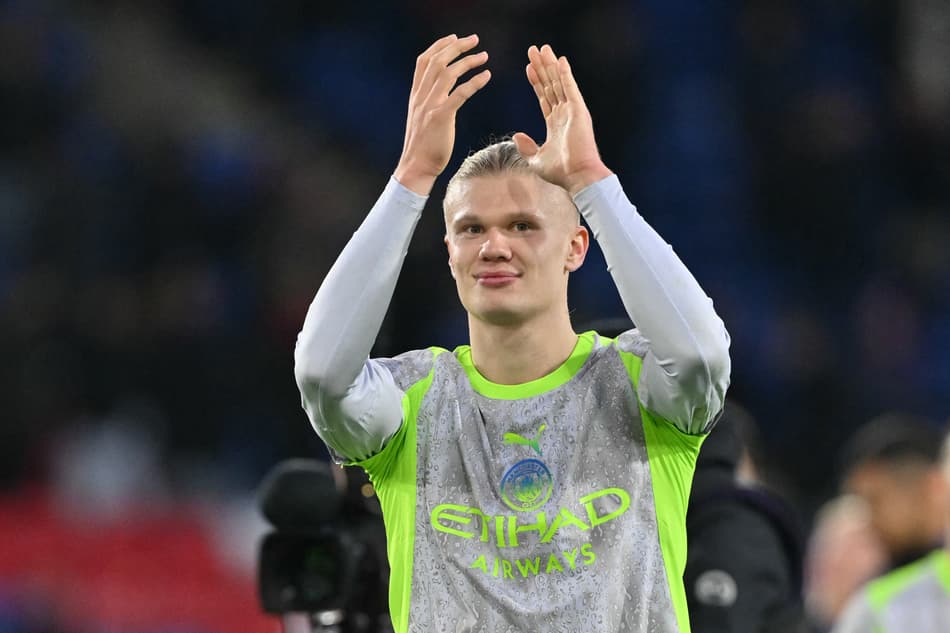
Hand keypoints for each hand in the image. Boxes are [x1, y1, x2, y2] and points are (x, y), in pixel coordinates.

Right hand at [394, 34, 490, 194]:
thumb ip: (428, 102)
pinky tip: (486, 76)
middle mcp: (421, 96)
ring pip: (447, 73)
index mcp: (416, 95)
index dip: (439, 46)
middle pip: (437, 61)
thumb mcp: (421, 118)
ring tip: (484, 56)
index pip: (423, 61)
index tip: (454, 38)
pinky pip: (459, 94)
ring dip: (467, 61)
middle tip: (475, 40)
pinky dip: (474, 82)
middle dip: (456, 46)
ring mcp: (430, 106)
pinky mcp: (441, 117)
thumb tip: (440, 93)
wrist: (416, 166)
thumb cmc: (423, 146)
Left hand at [512, 45, 611, 195]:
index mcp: (555, 124)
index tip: (528, 68)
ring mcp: (572, 111)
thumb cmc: (561, 172)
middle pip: (550, 85)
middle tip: (533, 50)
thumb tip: (516, 135)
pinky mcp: (579, 111)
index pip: (544, 97)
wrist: (578, 177)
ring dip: (550, 65)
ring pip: (558, 83)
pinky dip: (565, 74)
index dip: (536, 81)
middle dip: (542, 67)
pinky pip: (570, 88)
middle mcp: (564, 114)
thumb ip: (526, 147)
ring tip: (542, 49)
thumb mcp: (536, 160)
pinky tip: (560, 60)